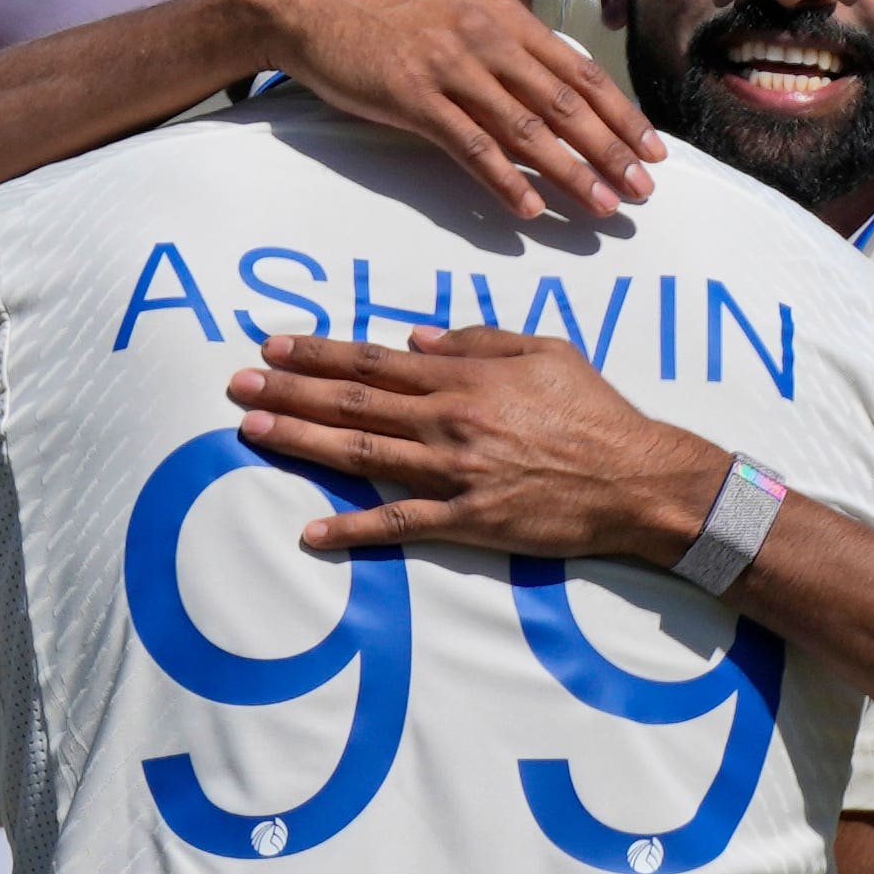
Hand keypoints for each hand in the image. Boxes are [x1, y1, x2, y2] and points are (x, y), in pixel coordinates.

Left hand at [233, 329, 731, 569]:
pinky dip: (354, 532)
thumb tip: (413, 339)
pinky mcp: (468, 521)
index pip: (375, 361)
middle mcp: (449, 420)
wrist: (637, 477)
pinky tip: (311, 534)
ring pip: (362, 455)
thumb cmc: (596, 410)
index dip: (319, 353)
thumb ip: (476, 341)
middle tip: (236, 385)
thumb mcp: (544, 350)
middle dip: (289, 392)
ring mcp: (455, 473)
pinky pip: (400, 526)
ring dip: (301, 442)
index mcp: (464, 377)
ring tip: (250, 431)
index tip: (272, 346)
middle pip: (353, 403)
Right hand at [235, 0, 656, 225]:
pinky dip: (504, 180)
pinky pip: (470, 146)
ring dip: (571, 171)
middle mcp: (487, 37)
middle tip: (644, 191)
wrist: (313, 3)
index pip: (581, 71)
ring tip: (603, 207)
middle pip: (565, 102)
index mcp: (505, 16)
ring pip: (527, 127)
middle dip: (611, 150)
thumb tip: (550, 90)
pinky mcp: (413, 96)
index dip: (622, 114)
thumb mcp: (458, 12)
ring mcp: (451, 66)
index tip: (654, 150)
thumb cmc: (387, 14)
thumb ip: (505, 46)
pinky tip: (530, 209)